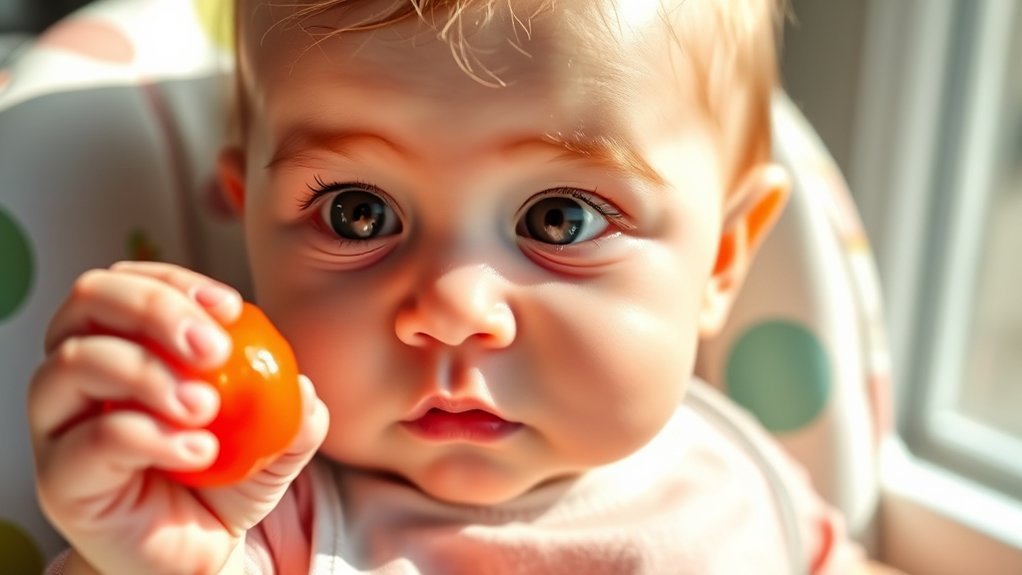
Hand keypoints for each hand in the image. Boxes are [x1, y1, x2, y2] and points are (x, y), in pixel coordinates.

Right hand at [28, 261, 328, 574]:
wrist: (199, 553)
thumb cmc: (222, 482)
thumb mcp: (272, 441)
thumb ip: (289, 411)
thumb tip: (302, 387)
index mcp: (123, 341)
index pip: (131, 280)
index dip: (178, 282)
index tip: (232, 307)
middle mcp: (80, 372)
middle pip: (89, 300)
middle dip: (156, 308)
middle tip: (215, 350)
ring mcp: (61, 423)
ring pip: (77, 361)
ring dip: (151, 373)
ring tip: (206, 409)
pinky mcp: (60, 477)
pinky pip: (92, 437)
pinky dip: (153, 435)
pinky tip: (199, 451)